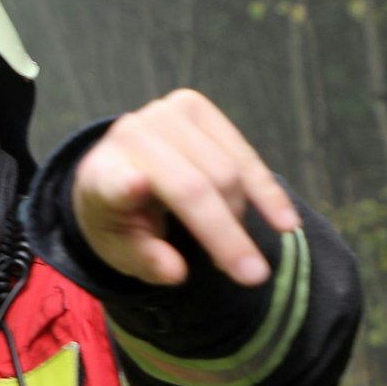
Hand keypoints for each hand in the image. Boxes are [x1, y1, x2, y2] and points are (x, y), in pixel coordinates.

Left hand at [72, 90, 299, 287]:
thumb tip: (176, 273)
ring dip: (241, 220)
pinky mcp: (196, 108)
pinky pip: (243, 154)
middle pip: (192, 188)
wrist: (117, 168)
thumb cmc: (118, 218)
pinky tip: (286, 223)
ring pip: (226, 172)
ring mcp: (164, 115)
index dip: (126, 185)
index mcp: (100, 176)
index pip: (114, 183)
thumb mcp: (119, 250)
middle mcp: (131, 136)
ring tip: (244, 259)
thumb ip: (144, 260)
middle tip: (252, 277)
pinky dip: (266, 192)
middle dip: (227, 236)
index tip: (136, 186)